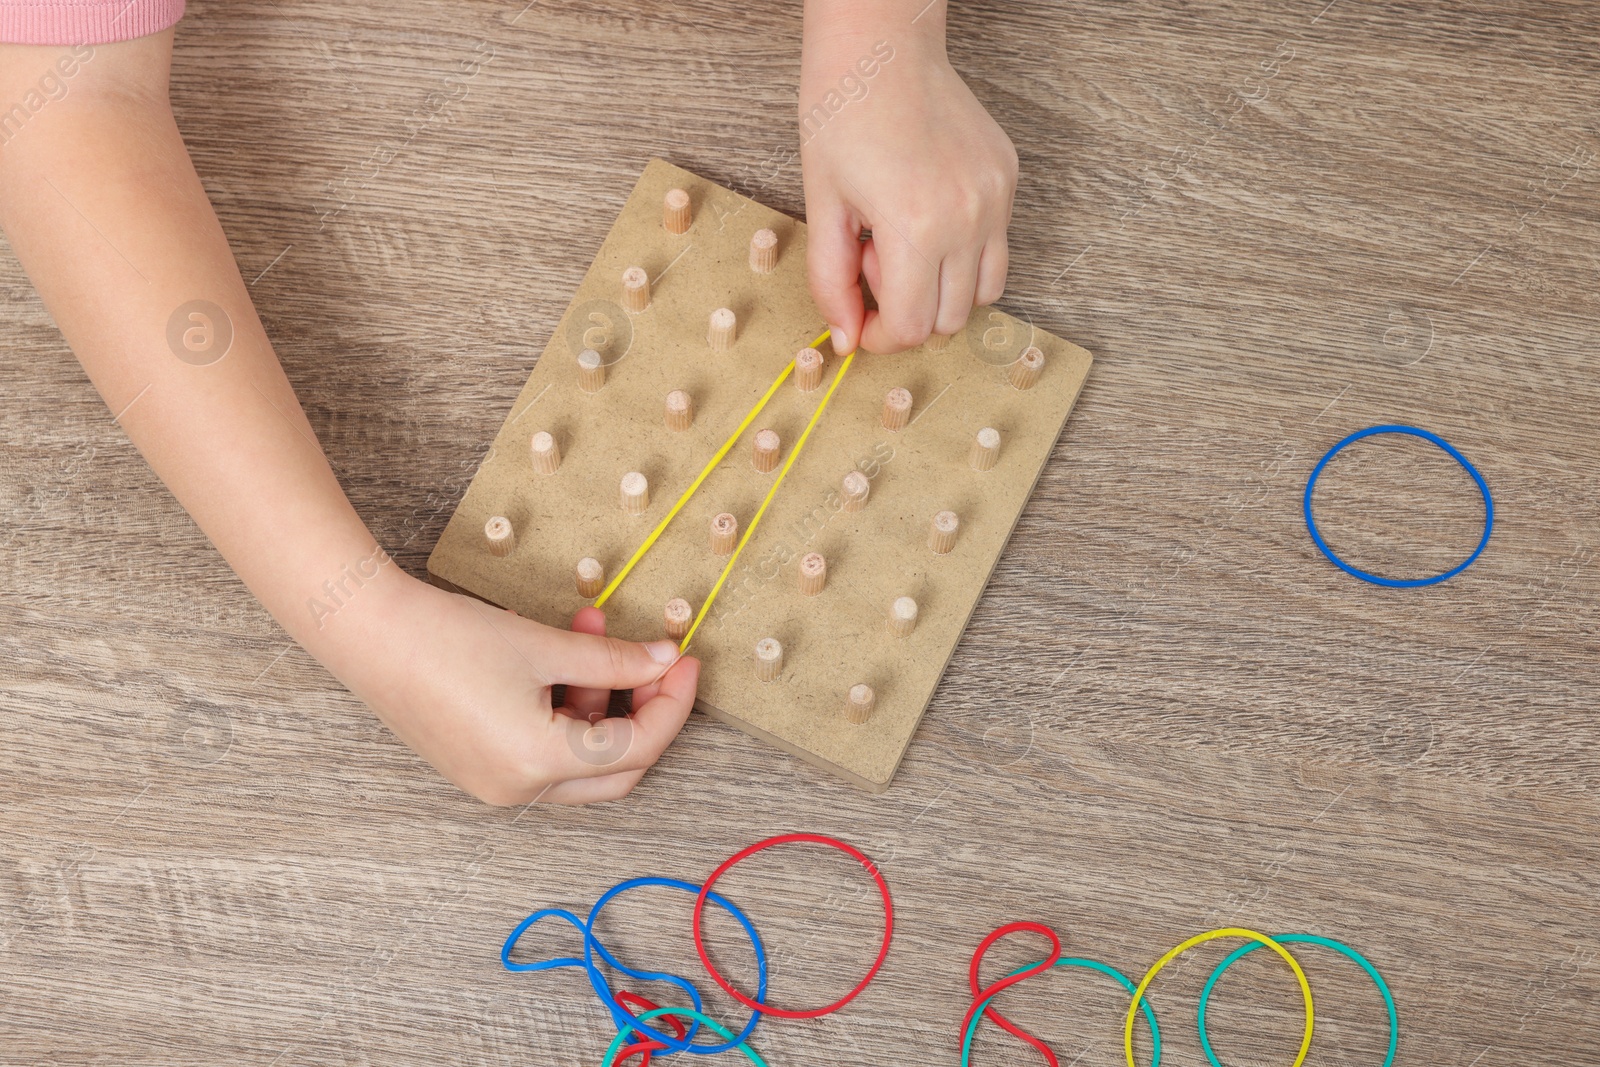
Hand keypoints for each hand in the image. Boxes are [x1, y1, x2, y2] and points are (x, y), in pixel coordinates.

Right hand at [325, 574, 698, 805]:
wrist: (368, 633)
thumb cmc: (449, 638)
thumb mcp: (545, 646)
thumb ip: (614, 659)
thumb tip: (663, 659)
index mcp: (539, 764)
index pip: (637, 747)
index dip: (672, 702)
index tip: (685, 660)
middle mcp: (519, 789)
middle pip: (615, 768)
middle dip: (642, 711)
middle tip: (655, 660)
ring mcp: (496, 783)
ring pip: (579, 756)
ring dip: (597, 695)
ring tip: (590, 625)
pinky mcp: (480, 766)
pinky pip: (544, 748)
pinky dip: (564, 707)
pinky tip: (558, 653)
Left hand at [799, 25, 1017, 354]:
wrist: (881, 47)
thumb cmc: (842, 114)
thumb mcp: (822, 206)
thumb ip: (832, 281)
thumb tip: (848, 339)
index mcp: (915, 228)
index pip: (911, 328)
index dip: (879, 337)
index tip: (860, 321)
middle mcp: (967, 218)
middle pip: (949, 319)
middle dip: (907, 311)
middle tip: (874, 260)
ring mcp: (995, 198)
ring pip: (983, 293)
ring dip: (942, 291)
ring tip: (904, 242)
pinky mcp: (1007, 178)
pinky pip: (996, 248)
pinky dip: (963, 254)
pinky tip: (927, 215)